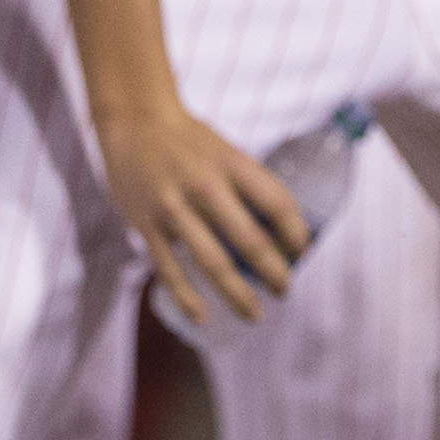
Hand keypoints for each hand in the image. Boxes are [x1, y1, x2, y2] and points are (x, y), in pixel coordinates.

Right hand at [94, 96, 310, 326]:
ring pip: (212, 262)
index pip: (279, 204)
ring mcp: (174, 208)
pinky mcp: (147, 225)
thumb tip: (282, 230)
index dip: (297, 234)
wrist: (135, 123)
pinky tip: (203, 317)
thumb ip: (251, 186)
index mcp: (235, 165)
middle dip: (274, 273)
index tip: (304, 254)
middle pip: (251, 240)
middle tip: (285, 291)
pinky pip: (169, 269)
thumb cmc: (192, 141)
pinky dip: (187, 297)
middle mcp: (207, 187)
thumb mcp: (229, 153)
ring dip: (238, 294)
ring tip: (256, 314)